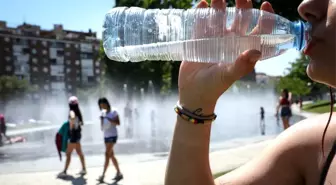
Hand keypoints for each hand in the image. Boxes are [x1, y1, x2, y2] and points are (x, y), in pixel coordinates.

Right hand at [178, 0, 273, 114]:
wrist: (193, 92)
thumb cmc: (214, 86)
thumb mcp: (228, 76)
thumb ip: (241, 65)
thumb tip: (256, 51)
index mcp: (243, 49)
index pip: (259, 31)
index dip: (265, 18)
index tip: (265, 3)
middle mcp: (231, 41)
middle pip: (240, 19)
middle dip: (242, 6)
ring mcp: (215, 39)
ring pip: (220, 18)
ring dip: (220, 6)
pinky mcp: (199, 40)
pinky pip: (201, 23)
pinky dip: (201, 13)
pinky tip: (201, 4)